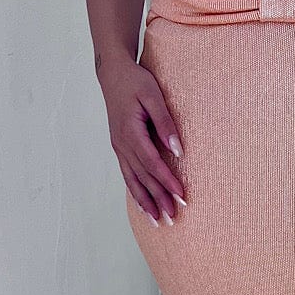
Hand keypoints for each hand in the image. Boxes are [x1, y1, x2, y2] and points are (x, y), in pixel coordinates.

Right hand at [100, 56, 185, 222]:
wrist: (112, 73)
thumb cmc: (135, 81)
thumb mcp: (154, 96)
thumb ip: (166, 123)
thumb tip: (177, 150)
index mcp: (131, 132)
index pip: (152, 163)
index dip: (167, 181)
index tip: (181, 196)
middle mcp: (122, 144)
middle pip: (143, 177)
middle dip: (159, 198)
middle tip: (174, 217)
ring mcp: (119, 147)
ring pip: (133, 180)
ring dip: (146, 202)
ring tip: (158, 221)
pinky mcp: (120, 147)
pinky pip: (127, 175)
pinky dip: (135, 192)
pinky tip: (143, 206)